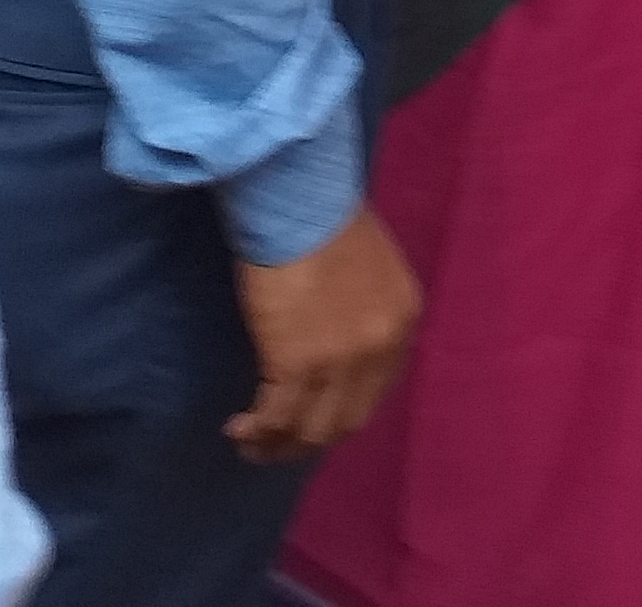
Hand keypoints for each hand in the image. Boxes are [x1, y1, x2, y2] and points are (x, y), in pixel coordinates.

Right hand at [226, 204, 421, 463]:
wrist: (298, 196)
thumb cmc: (325, 215)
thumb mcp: (369, 265)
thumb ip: (365, 307)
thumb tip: (339, 336)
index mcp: (402, 320)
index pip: (377, 389)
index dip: (342, 410)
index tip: (315, 414)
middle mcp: (380, 347)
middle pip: (347, 419)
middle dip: (312, 439)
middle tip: (282, 442)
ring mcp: (341, 360)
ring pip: (311, 430)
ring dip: (280, 445)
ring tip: (254, 444)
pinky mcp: (296, 363)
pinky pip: (276, 417)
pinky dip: (257, 431)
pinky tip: (239, 428)